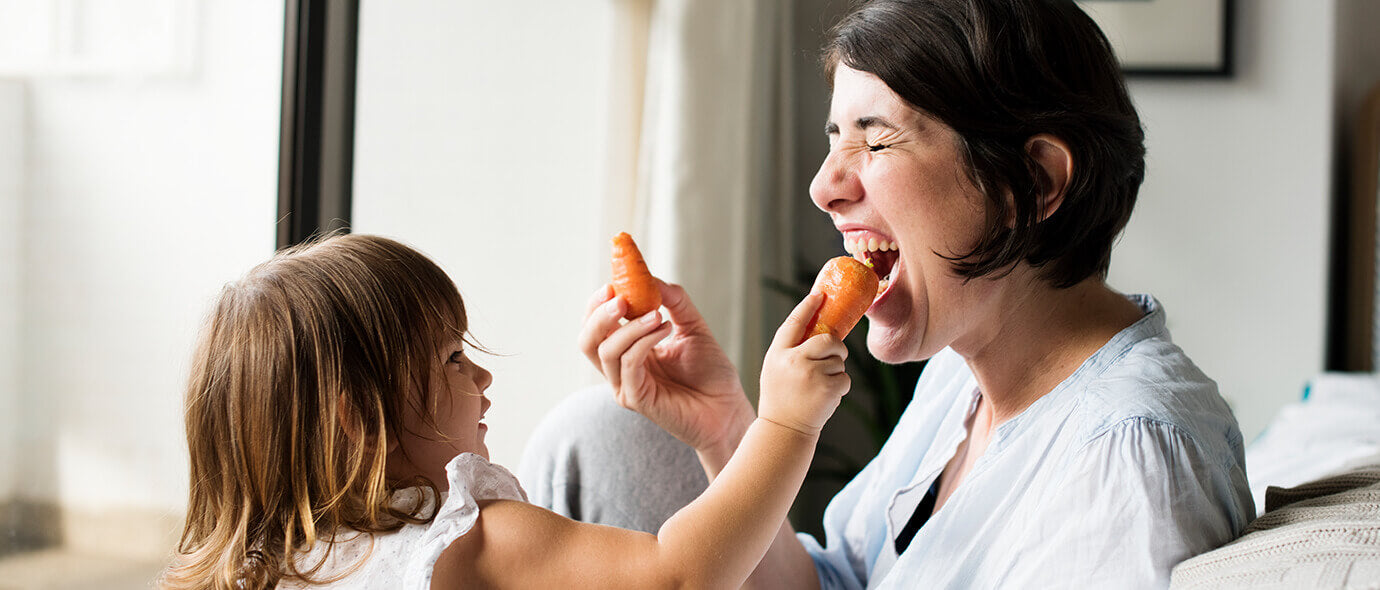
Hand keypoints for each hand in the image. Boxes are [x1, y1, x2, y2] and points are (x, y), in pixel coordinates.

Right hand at [578, 281, 754, 453]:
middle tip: (620, 297)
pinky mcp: (636, 400)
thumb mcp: (692, 326)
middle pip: (588, 340)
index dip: (597, 305)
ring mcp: (625, 386)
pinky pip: (629, 364)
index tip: (612, 284)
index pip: (597, 327)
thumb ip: (673, 300)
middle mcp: (621, 370)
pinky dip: (643, 342)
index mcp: (628, 351)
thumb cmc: (711, 372)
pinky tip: (664, 329)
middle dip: (598, 315)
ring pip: (606, 351)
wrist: (728, 407)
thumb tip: (651, 277)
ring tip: (658, 315)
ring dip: (629, 327)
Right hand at [758, 293, 849, 435]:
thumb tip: (820, 329)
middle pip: (828, 339)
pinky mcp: (826, 389)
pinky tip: (826, 397)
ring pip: (839, 360)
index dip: (808, 307)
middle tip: (833, 358)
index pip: (795, 323)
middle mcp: (793, 360)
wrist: (784, 430)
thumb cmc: (782, 397)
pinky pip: (845, 378)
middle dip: (836, 347)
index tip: (820, 295)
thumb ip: (792, 349)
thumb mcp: (777, 369)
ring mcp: (810, 375)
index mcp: (778, 353)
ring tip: (820, 386)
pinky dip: (840, 387)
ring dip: (836, 372)